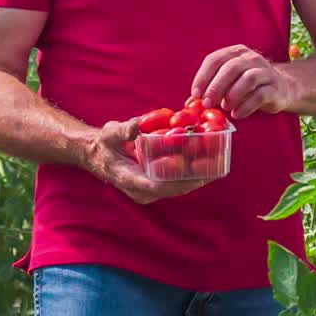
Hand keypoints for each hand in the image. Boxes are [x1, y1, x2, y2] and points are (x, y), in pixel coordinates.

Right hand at [81, 119, 209, 203]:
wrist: (97, 154)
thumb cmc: (103, 143)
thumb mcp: (110, 133)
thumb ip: (123, 130)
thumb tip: (137, 125)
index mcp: (129, 180)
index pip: (157, 185)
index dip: (178, 178)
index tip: (195, 169)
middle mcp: (142, 190)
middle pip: (175, 188)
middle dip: (197, 177)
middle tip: (217, 164)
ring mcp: (150, 190)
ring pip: (179, 186)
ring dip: (199, 175)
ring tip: (219, 162)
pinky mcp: (157, 185)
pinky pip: (178, 181)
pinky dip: (192, 171)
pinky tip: (208, 159)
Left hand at [191, 44, 296, 118]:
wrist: (281, 89)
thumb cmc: (248, 87)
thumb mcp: (229, 82)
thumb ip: (210, 89)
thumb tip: (190, 103)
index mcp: (236, 53)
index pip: (215, 59)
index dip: (203, 77)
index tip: (195, 94)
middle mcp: (252, 58)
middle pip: (231, 68)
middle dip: (216, 86)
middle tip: (207, 103)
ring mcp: (266, 72)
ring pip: (248, 79)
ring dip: (233, 94)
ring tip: (225, 108)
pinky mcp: (275, 88)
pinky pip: (260, 95)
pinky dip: (246, 106)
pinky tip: (237, 114)